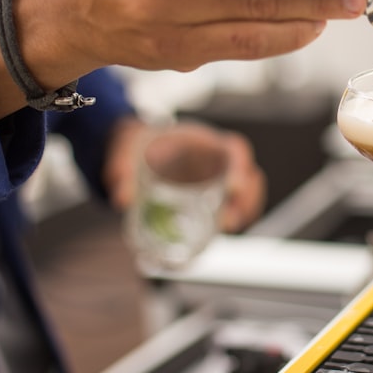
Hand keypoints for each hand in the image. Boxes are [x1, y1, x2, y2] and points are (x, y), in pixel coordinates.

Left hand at [106, 117, 266, 232]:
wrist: (139, 149)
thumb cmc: (141, 144)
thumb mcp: (128, 149)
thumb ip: (122, 169)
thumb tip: (123, 198)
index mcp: (205, 142)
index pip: (235, 149)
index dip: (240, 167)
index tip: (235, 186)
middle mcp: (219, 160)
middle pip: (250, 175)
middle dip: (248, 198)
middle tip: (231, 219)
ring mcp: (220, 179)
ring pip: (246, 194)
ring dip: (244, 211)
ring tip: (228, 227)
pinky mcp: (214, 197)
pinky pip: (233, 207)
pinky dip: (234, 218)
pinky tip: (222, 231)